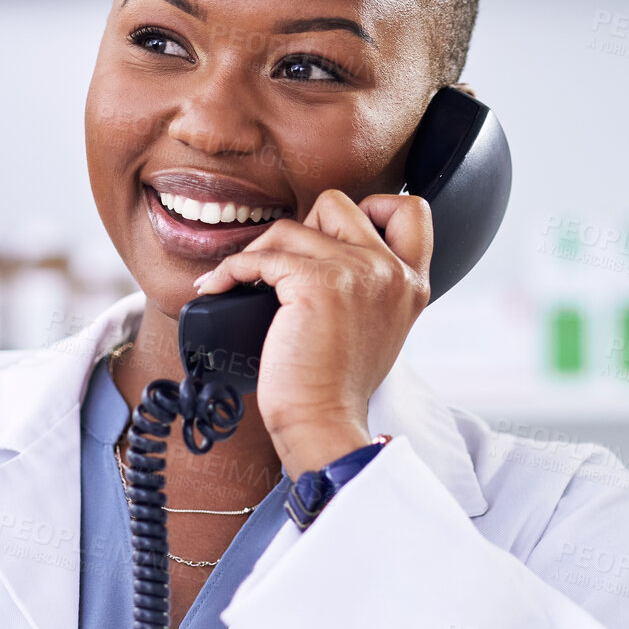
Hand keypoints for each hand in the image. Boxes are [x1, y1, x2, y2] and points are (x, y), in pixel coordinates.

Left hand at [192, 190, 431, 476]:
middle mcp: (391, 271)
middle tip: (279, 269)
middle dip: (299, 229)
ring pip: (291, 227)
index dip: (366, 209)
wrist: (323, 424)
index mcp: (411, 282)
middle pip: (337, 204)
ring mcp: (358, 272)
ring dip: (256, 251)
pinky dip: (229, 270)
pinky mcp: (318, 282)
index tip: (328, 240)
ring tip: (237, 281)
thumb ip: (365, 289)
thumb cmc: (335, 390)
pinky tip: (216, 288)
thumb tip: (315, 259)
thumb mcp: (374, 330)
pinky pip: (259, 256)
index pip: (408, 208)